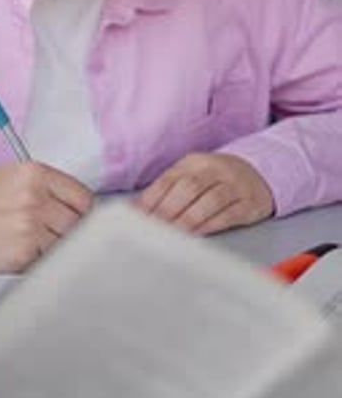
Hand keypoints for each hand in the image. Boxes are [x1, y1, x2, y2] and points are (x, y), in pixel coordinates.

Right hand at [0, 162, 92, 271]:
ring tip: (36, 245)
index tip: (82, 221)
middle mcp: (34, 197)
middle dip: (73, 233)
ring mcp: (29, 227)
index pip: (83, 197)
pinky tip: (25, 254)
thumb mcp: (13, 176)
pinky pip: (47, 262)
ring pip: (66, 244)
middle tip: (58, 237)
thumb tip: (84, 207)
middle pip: (79, 223)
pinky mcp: (21, 254)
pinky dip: (42, 262)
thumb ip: (48, 187)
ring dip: (57, 249)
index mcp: (36, 173)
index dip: (85, 212)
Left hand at [135, 153, 273, 233]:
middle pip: (189, 188)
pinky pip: (229, 214)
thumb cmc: (215, 180)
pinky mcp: (250, 203)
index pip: (168, 179)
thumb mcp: (191, 176)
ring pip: (210, 200)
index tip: (139, 218)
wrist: (258, 175)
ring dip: (189, 219)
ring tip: (174, 235)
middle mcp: (215, 169)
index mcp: (194, 162)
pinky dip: (211, 225)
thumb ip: (168, 191)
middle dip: (168, 210)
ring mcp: (235, 185)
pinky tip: (198, 234)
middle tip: (155, 229)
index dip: (152, 199)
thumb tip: (138, 210)